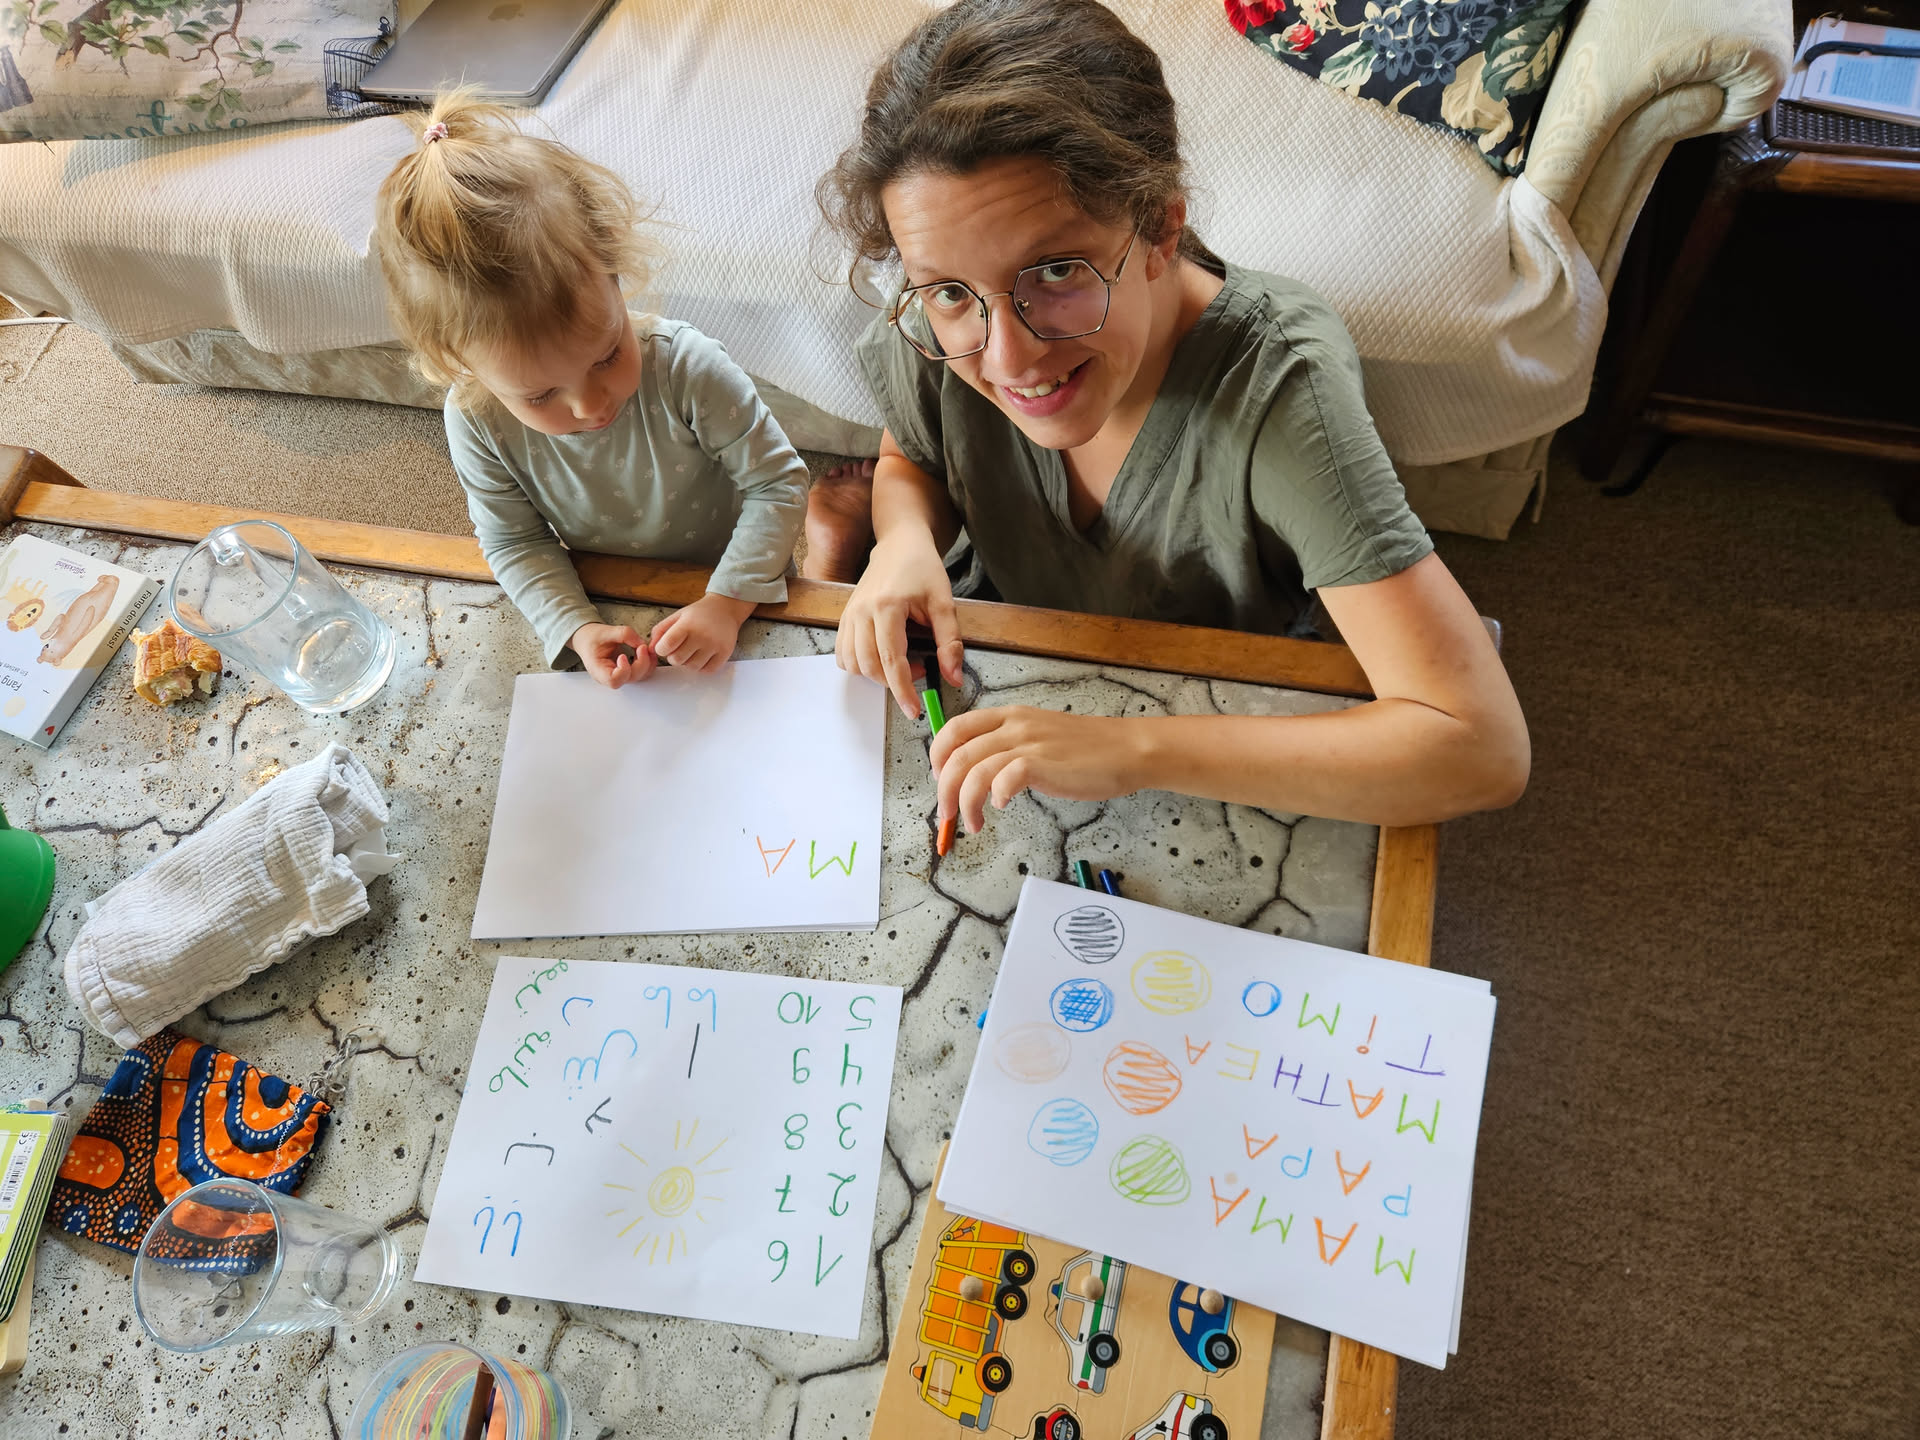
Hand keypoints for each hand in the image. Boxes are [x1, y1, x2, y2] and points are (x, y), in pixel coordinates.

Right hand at [571, 621, 656, 687]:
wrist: (587, 639)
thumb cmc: (592, 638)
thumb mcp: (606, 631)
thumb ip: (625, 634)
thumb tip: (642, 642)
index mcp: (598, 670)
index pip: (614, 680)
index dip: (623, 670)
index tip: (623, 655)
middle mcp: (609, 677)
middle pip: (630, 678)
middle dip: (641, 663)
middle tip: (642, 646)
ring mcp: (619, 676)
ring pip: (639, 677)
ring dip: (647, 663)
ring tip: (645, 648)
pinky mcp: (627, 672)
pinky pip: (641, 672)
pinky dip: (647, 662)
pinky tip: (646, 651)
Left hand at [649, 592, 755, 672]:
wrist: (725, 609)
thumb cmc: (699, 613)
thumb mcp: (677, 616)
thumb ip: (660, 631)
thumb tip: (650, 650)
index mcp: (687, 624)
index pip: (666, 646)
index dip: (662, 649)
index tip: (665, 646)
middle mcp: (702, 635)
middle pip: (677, 660)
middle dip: (674, 657)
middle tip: (680, 648)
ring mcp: (714, 645)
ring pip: (692, 667)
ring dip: (688, 662)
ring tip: (692, 651)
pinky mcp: (725, 653)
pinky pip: (707, 670)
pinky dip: (702, 666)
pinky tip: (702, 656)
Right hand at [834, 530, 963, 717]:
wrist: (899, 544)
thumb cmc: (923, 569)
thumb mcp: (944, 603)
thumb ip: (950, 643)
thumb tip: (953, 679)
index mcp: (888, 607)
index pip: (892, 660)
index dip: (903, 690)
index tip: (914, 711)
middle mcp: (862, 612)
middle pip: (869, 666)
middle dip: (893, 682)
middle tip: (921, 670)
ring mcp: (849, 614)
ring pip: (852, 664)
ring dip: (876, 675)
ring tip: (902, 662)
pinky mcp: (844, 617)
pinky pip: (844, 654)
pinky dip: (860, 665)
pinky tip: (881, 657)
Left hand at [930, 706, 1148, 835]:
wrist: (1126, 750)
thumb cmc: (1086, 750)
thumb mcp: (1039, 737)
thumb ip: (1009, 747)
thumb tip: (978, 773)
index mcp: (1009, 716)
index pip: (955, 728)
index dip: (937, 756)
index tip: (940, 780)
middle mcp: (1014, 726)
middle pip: (957, 754)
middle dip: (944, 789)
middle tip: (947, 814)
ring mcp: (1028, 743)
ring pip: (974, 771)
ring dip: (965, 803)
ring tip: (974, 823)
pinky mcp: (1043, 764)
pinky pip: (1004, 778)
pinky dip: (996, 796)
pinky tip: (1004, 807)